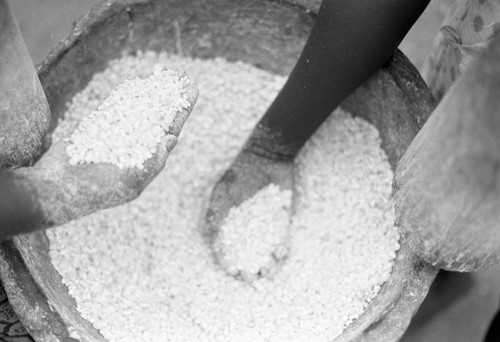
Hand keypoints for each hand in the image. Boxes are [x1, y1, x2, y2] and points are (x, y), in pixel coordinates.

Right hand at [0, 81, 197, 237]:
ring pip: (137, 107)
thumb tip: (171, 139)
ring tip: (162, 71)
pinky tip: (135, 82)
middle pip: (158, 114)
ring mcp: (117, 133)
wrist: (57, 190)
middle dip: (169, 93)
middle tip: (180, 73)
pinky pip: (115, 107)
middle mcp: (136, 144)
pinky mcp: (97, 127)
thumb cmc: (97, 192)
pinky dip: (125, 95)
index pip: (170, 128)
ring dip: (150, 90)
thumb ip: (153, 162)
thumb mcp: (132, 182)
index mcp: (148, 157)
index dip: (182, 108)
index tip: (192, 88)